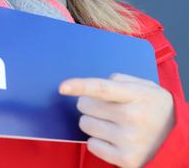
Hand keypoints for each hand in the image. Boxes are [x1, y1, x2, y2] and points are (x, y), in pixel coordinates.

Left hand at [59, 73, 174, 167]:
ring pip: (85, 124)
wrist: (176, 139)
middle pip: (85, 105)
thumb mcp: (145, 88)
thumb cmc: (154, 109)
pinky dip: (99, 142)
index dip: (80, 86)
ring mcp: (128, 139)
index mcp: (136, 95)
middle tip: (108, 109)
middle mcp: (132, 117)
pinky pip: (91, 145)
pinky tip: (115, 139)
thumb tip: (93, 86)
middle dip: (91, 105)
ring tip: (113, 124)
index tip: (62, 87)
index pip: (102, 88)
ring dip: (93, 122)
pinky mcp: (125, 159)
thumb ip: (120, 80)